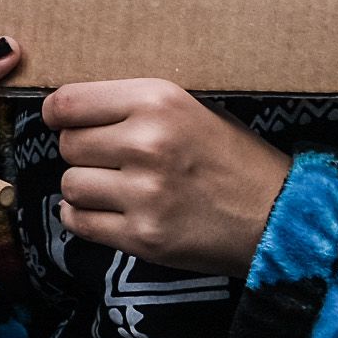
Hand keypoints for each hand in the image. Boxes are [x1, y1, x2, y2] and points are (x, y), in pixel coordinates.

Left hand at [43, 78, 287, 277]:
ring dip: (85, 187)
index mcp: (158, 100)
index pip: (69, 102)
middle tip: (108, 159)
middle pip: (68, 144)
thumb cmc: (234, 159)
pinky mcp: (143, 236)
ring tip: (115, 188)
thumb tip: (76, 109)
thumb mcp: (192, 109)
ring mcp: (144, 193)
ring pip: (70, 184)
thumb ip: (137, 106)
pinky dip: (84, 218)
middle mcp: (147, 143)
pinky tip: (108, 212)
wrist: (277, 215)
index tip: (63, 121)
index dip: (59, 114)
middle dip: (82, 152)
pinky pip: (80, 223)